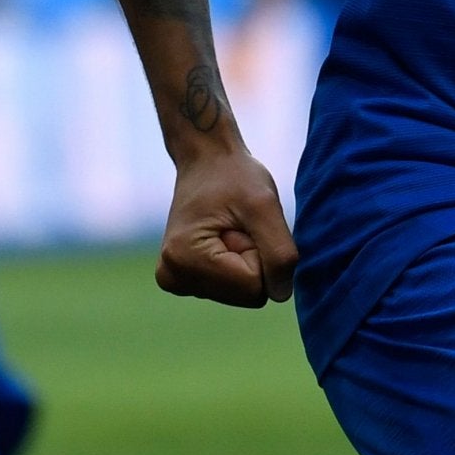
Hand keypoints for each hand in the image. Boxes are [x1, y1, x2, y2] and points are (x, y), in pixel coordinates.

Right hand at [156, 144, 297, 307]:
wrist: (207, 159)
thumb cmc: (235, 175)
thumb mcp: (265, 206)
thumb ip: (279, 253)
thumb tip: (281, 295)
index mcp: (185, 258)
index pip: (254, 288)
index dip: (261, 253)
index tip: (243, 223)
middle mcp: (173, 276)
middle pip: (246, 294)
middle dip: (253, 259)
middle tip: (238, 224)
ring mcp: (176, 281)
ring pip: (240, 293)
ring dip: (245, 259)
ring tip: (229, 227)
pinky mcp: (184, 281)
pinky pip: (231, 289)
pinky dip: (235, 264)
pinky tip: (221, 236)